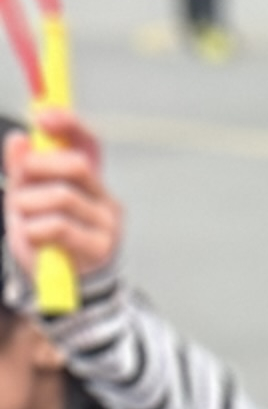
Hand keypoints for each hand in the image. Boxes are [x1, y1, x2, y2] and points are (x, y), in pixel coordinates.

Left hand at [5, 116, 121, 281]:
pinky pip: (57, 225)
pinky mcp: (100, 248)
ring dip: (28, 205)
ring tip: (24, 222)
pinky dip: (34, 229)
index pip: (89, 143)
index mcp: (91, 184)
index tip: (40, 116)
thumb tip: (19, 139)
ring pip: (60, 196)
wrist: (61, 291)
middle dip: (39, 167)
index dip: (69, 123)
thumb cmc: (45, 240)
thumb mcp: (27, 200)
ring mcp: (107, 225)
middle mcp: (106, 200)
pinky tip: (34, 239)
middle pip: (76, 164)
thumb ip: (23, 171)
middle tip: (20, 184)